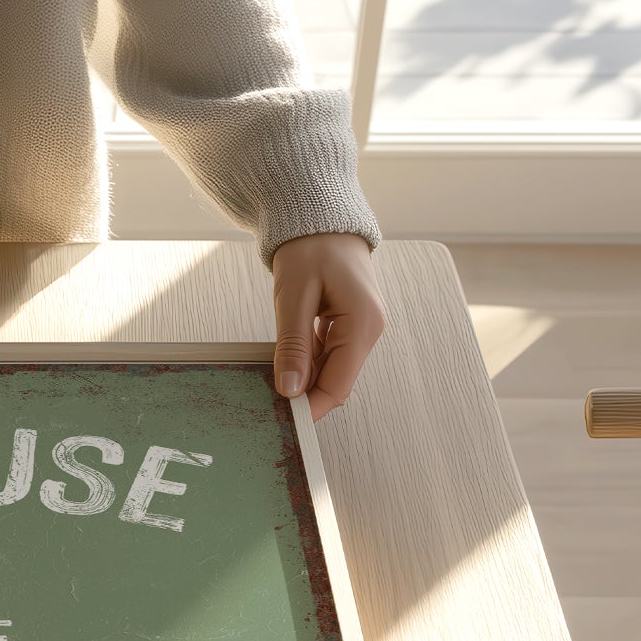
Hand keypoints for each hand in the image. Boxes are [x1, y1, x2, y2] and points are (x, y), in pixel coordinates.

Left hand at [271, 233, 384, 421]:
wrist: (321, 217)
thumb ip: (293, 346)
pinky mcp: (350, 324)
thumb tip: (290, 390)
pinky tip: (287, 356)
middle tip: (270, 402)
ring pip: (331, 370)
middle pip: (337, 382)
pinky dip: (307, 361)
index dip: (312, 408)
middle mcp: (369, 329)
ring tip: (274, 374)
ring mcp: (362, 327)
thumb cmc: (310, 246)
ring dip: (304, 377)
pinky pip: (329, 354)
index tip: (285, 422)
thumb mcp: (294, 297)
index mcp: (363, 323)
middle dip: (306, 394)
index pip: (338, 386)